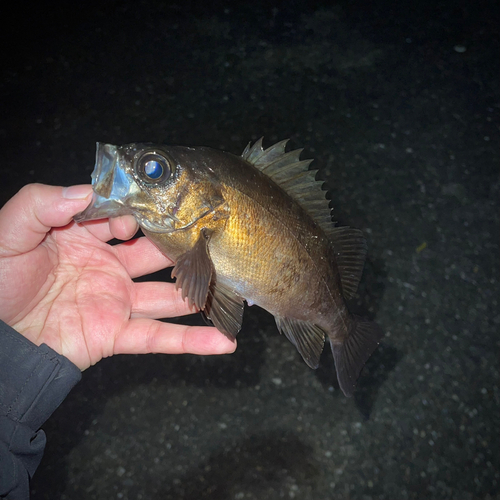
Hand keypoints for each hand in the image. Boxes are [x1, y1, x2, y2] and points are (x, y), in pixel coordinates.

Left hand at [0, 184, 235, 369]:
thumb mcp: (9, 233)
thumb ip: (41, 203)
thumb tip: (87, 190)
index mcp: (84, 237)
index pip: (124, 217)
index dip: (137, 214)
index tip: (141, 217)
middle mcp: (108, 266)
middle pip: (156, 254)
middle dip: (183, 247)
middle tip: (213, 238)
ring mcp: (116, 301)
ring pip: (167, 296)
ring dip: (198, 293)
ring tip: (231, 286)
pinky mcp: (116, 334)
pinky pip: (158, 338)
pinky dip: (192, 342)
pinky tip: (224, 342)